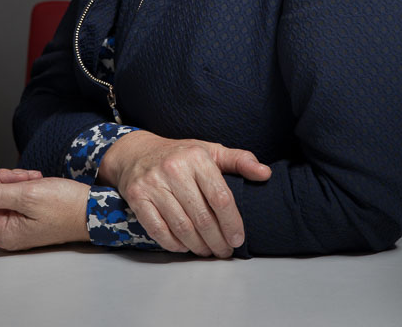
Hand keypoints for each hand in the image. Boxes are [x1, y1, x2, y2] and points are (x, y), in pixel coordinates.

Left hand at [0, 163, 89, 250]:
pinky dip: (23, 184)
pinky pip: (13, 196)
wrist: (92, 210)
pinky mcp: (25, 216)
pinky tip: (36, 182)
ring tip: (32, 179)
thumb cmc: (66, 206)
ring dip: (14, 180)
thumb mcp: (28, 195)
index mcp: (1, 231)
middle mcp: (5, 231)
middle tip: (21, 177)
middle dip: (0, 181)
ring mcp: (15, 224)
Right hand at [99, 131, 270, 257]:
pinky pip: (159, 231)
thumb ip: (239, 161)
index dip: (232, 223)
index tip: (238, 238)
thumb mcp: (210, 151)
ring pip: (182, 227)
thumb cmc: (180, 155)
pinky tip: (185, 246)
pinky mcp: (138, 198)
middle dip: (217, 241)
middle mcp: (174, 169)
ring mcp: (153, 184)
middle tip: (224, 251)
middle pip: (202, 217)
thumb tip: (265, 173)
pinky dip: (175, 244)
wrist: (136, 152)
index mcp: (196, 157)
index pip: (220, 197)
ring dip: (198, 246)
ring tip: (207, 251)